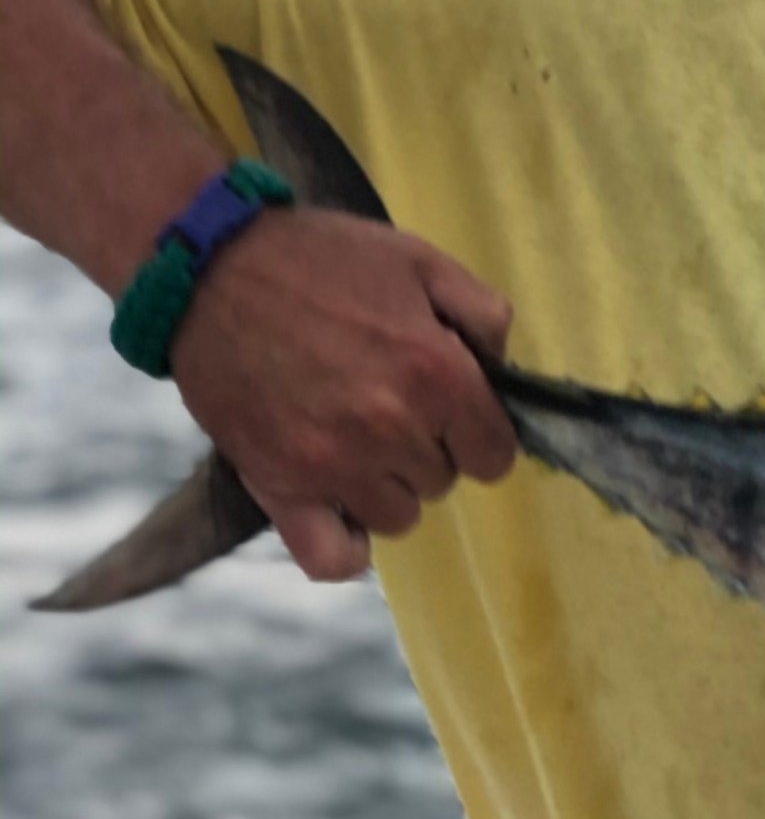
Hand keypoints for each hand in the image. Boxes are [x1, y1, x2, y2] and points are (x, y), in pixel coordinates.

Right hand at [170, 208, 516, 581]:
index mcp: (437, 374)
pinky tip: (338, 506)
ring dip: (385, 486)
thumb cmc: (320, 260)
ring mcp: (334, 464)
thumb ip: (482, 315)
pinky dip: (344, 545)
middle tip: (382, 402)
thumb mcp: (421, 260)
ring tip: (351, 439)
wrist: (209, 270)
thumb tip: (502, 371)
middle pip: (442, 482)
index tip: (450, 411)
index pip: (495, 456)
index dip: (477, 433)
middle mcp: (391, 428)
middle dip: (426, 447)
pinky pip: (333, 558)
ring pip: (396, 516)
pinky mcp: (279, 486)